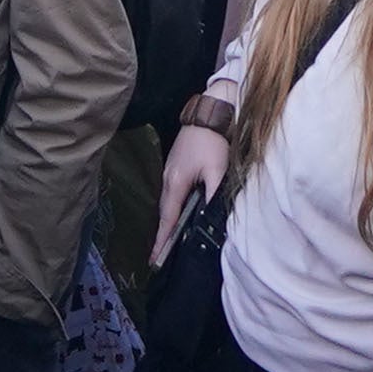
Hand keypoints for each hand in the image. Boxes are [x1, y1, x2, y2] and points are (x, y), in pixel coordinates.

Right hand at [152, 119, 230, 244]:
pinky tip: (179, 213)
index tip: (155, 259)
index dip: (162, 240)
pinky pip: (172, 193)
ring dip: (168, 221)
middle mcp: (168, 179)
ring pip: (168, 202)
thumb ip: (213, 196)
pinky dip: (173, 207)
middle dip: (162, 234)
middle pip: (164, 213)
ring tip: (168, 240)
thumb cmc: (213, 140)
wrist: (208, 112)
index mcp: (176, 183)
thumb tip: (210, 218)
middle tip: (160, 256)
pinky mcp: (175, 166)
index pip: (168, 218)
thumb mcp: (218, 170)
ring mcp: (170, 171)